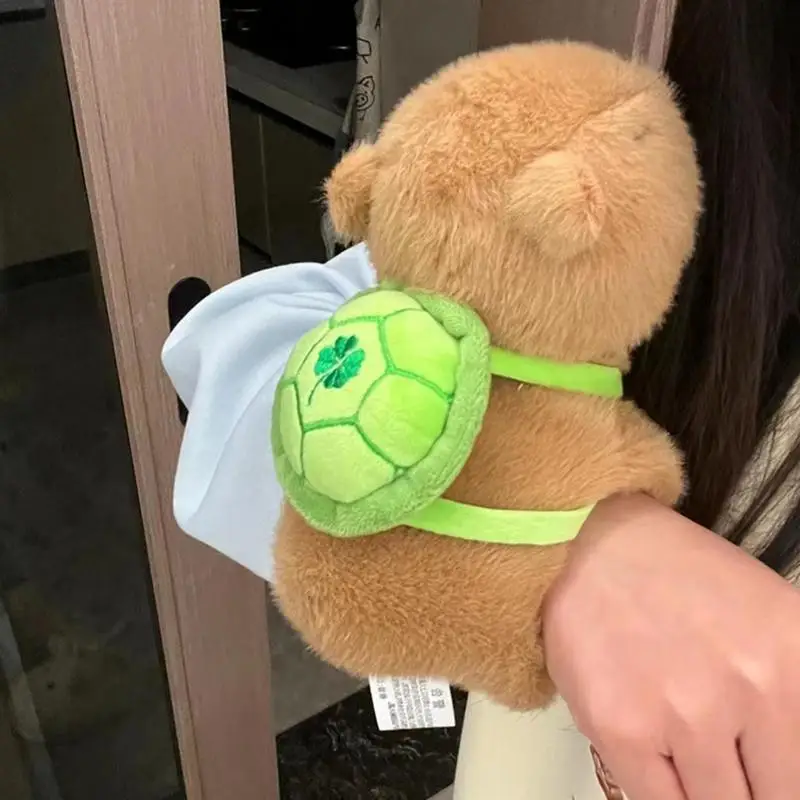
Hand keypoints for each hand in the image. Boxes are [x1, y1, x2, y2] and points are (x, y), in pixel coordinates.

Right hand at [542, 493, 799, 799]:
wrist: (588, 540)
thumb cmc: (669, 573)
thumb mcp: (766, 615)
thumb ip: (788, 693)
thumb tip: (780, 764)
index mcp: (794, 656)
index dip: (777, 774)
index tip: (759, 769)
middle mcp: (751, 690)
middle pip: (772, 796)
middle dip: (747, 785)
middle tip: (718, 756)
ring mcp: (685, 715)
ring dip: (702, 786)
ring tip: (681, 744)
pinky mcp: (622, 729)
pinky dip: (658, 790)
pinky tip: (652, 755)